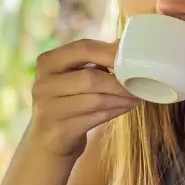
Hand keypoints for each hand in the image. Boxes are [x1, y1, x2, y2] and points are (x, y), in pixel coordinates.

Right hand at [24, 39, 139, 158]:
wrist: (47, 142)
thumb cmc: (66, 104)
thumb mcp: (72, 78)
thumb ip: (93, 60)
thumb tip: (121, 43)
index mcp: (48, 62)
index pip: (82, 48)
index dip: (110, 51)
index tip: (133, 56)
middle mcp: (44, 83)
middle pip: (90, 77)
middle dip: (119, 81)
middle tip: (140, 82)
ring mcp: (49, 108)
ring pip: (96, 99)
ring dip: (122, 98)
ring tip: (137, 96)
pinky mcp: (60, 130)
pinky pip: (96, 117)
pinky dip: (116, 111)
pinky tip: (126, 107)